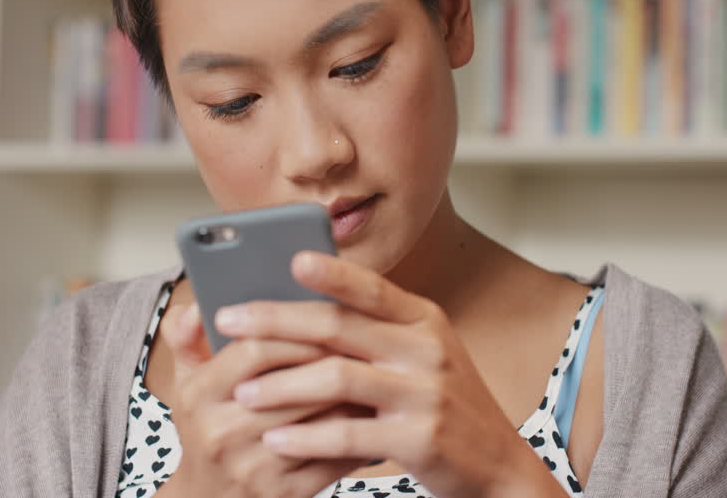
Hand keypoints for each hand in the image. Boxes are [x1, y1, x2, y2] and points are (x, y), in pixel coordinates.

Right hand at [153, 297, 371, 497]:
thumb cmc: (207, 430)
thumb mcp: (188, 384)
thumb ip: (189, 339)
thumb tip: (198, 307)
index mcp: (199, 395)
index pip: (254, 349)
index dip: (296, 330)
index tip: (327, 317)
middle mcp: (222, 432)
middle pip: (294, 383)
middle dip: (335, 359)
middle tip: (366, 340)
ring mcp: (254, 467)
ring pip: (321, 419)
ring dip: (355, 395)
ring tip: (377, 371)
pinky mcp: (285, 493)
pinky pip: (334, 457)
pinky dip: (359, 433)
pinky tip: (373, 415)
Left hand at [216, 252, 565, 497]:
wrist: (497, 466)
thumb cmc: (446, 406)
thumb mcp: (424, 356)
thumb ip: (377, 333)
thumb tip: (306, 311)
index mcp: (424, 321)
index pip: (371, 287)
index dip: (330, 272)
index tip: (287, 260)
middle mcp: (426, 350)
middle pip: (338, 326)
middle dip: (275, 321)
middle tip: (229, 322)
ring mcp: (424, 394)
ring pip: (336, 379)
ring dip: (281, 385)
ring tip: (243, 393)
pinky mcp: (419, 440)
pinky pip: (348, 435)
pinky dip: (306, 437)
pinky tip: (276, 439)